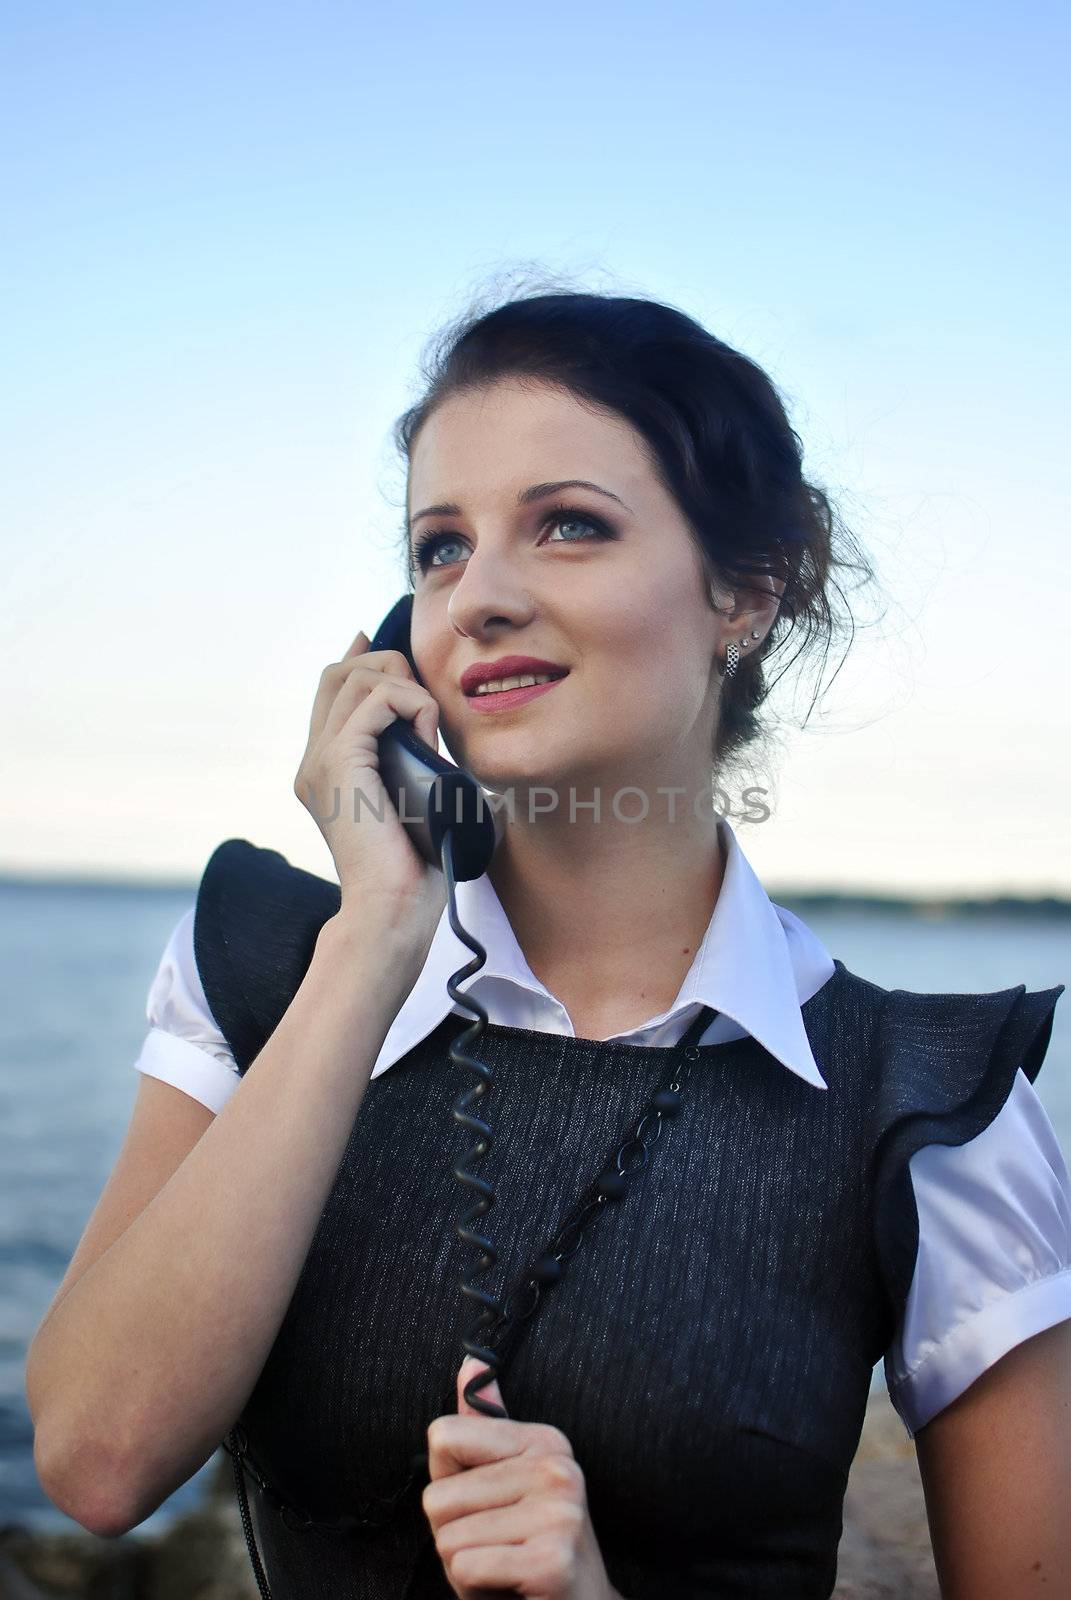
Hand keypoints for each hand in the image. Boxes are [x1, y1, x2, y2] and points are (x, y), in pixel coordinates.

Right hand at [293, 627, 446, 972]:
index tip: (404, 665)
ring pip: (355, 676)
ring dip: (404, 687)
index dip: (365, 660)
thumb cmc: (415, 872)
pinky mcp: (338, 764)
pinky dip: (411, 703)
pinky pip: (375, 699)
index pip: (333, 690)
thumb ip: (417, 773)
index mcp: (325, 768)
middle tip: (424, 706)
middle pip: (340, 672)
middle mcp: (313, 760)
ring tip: (428, 730)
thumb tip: (447, 751)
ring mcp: (320, 761)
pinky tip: (428, 736)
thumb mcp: (415, 805)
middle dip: (390, 668)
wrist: (392, 911)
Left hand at [421, 1355, 618, 1599]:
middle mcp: (558, 1468)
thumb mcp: (501, 1486)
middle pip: (437, 1496)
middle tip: (497, 1549)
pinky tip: (511, 1588)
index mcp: (544, 1441)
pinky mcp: (553, 1560)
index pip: (442, 1438)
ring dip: (464, 1565)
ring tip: (504, 1567)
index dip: (448, 1485)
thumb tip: (470, 1363)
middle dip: (452, 1535)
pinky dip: (474, 1586)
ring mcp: (560, 1513)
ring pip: (447, 1537)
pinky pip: (465, 1565)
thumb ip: (481, 1428)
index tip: (488, 1507)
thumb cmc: (527, 1551)